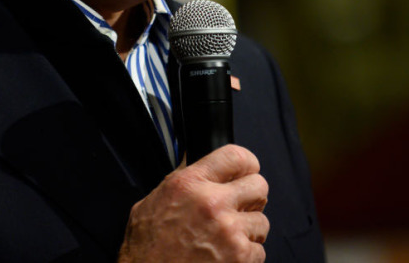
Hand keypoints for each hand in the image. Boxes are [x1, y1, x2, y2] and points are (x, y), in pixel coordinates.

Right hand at [118, 144, 268, 261]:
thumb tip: (197, 161)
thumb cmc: (146, 247)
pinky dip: (247, 256)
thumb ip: (182, 179)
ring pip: (262, 221)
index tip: (246, 171)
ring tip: (228, 238)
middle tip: (240, 207)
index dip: (246, 163)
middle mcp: (212, 203)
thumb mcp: (154, 201)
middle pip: (258, 185)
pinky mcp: (239, 258)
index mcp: (190, 183)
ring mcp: (228, 231)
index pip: (236, 156)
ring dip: (249, 230)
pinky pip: (259, 250)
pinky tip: (226, 256)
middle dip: (252, 197)